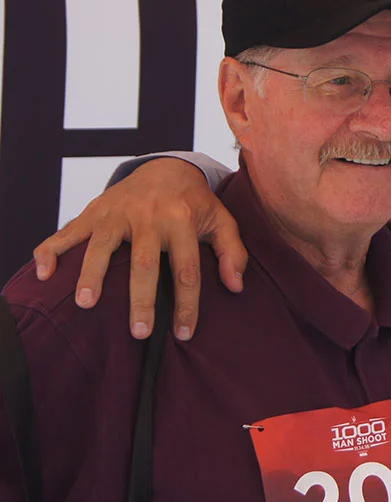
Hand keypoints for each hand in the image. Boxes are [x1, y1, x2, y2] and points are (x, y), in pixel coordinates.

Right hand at [31, 158, 245, 340]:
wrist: (165, 167)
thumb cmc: (195, 203)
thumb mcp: (222, 221)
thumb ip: (232, 252)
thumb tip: (236, 287)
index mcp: (182, 220)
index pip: (187, 269)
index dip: (187, 304)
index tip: (185, 334)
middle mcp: (149, 216)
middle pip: (144, 262)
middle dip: (141, 299)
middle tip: (139, 332)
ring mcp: (117, 213)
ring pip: (102, 246)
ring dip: (91, 275)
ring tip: (87, 304)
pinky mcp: (94, 211)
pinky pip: (68, 232)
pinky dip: (52, 251)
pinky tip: (43, 273)